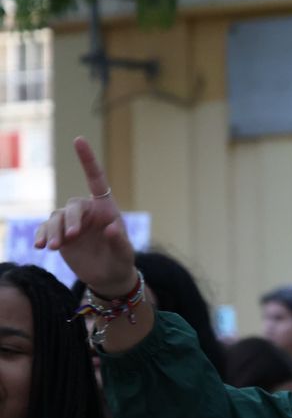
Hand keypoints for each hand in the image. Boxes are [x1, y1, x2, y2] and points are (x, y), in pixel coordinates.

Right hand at [33, 138, 137, 295]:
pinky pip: (46, 230)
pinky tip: (40, 247)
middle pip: (72, 207)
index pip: (96, 179)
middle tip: (73, 237)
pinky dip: (42, 236)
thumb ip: (119, 241)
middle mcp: (86, 212)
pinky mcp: (59, 235)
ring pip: (56, 218)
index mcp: (105, 208)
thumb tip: (111, 228)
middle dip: (70, 220)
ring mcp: (70, 223)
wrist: (108, 276)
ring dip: (53, 231)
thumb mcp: (125, 253)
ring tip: (54, 248)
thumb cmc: (121, 260)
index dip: (87, 160)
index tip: (78, 140)